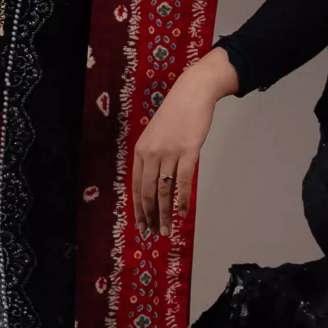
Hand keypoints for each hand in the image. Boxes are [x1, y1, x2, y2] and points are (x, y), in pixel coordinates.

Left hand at [131, 46, 238, 238]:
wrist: (192, 94)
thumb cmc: (176, 115)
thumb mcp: (156, 135)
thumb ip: (153, 157)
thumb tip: (155, 183)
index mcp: (140, 150)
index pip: (136, 186)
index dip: (138, 208)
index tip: (142, 225)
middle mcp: (151, 153)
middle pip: (147, 192)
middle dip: (150, 217)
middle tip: (155, 233)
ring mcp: (169, 153)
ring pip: (163, 191)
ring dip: (165, 214)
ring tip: (168, 229)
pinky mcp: (188, 152)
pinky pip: (182, 182)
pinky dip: (182, 201)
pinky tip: (183, 214)